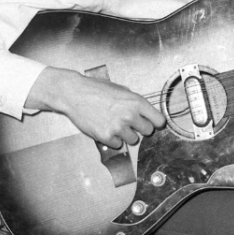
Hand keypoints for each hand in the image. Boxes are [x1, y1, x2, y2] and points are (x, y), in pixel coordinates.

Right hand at [26, 67, 165, 147]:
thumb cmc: (97, 90)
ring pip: (133, 140)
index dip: (156, 122)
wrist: (74, 94)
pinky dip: (112, 139)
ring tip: (114, 123)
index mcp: (136, 102)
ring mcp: (118, 127)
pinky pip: (118, 145)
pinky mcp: (106, 137)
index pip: (159, 121)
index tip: (152, 123)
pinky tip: (105, 127)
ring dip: (126, 134)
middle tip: (129, 122)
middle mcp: (130, 115)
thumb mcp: (121, 90)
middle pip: (148, 132)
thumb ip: (135, 103)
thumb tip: (147, 114)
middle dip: (140, 128)